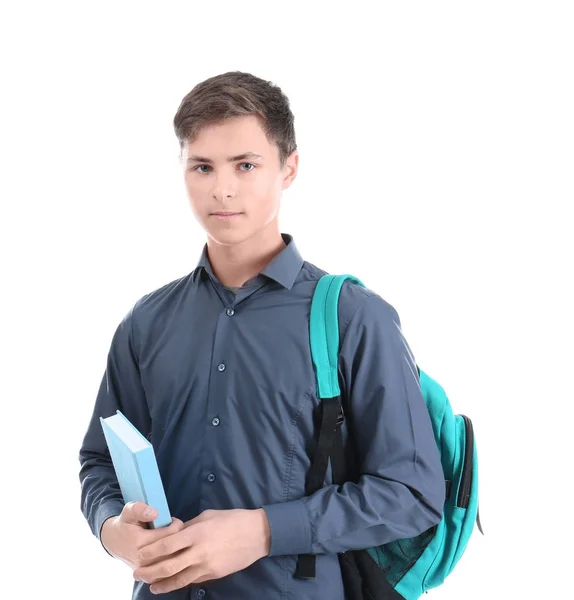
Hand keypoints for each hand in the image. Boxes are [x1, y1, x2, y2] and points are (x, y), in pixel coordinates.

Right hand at [101, 501, 184, 569]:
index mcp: (140, 543)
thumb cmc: (126, 524)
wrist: (115, 543)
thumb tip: (154, 513)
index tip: (172, 520)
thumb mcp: (129, 511)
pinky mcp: (150, 576)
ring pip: (174, 561)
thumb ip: (139, 509)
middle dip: (180, 537)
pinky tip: (171, 550)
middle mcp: (144, 560)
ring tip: (172, 539)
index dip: (176, 524)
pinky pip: (170, 571)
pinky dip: (174, 559)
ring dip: (179, 548)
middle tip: (175, 529)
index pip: (171, 533)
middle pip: (176, 548)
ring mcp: (147, 571)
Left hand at [133, 508, 270, 593]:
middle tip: (137, 573)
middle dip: (150, 571)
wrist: (257, 534)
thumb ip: (189, 527)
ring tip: (150, 585)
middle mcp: (199, 551)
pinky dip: (180, 583)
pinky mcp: (214, 575)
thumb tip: (174, 533)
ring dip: (162, 583)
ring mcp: (207, 566)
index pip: (167, 545)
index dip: (151, 551)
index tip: (139, 554)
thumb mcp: (207, 516)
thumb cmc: (232, 519)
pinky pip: (193, 580)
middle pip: (168, 566)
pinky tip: (171, 583)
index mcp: (197, 533)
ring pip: (179, 579)